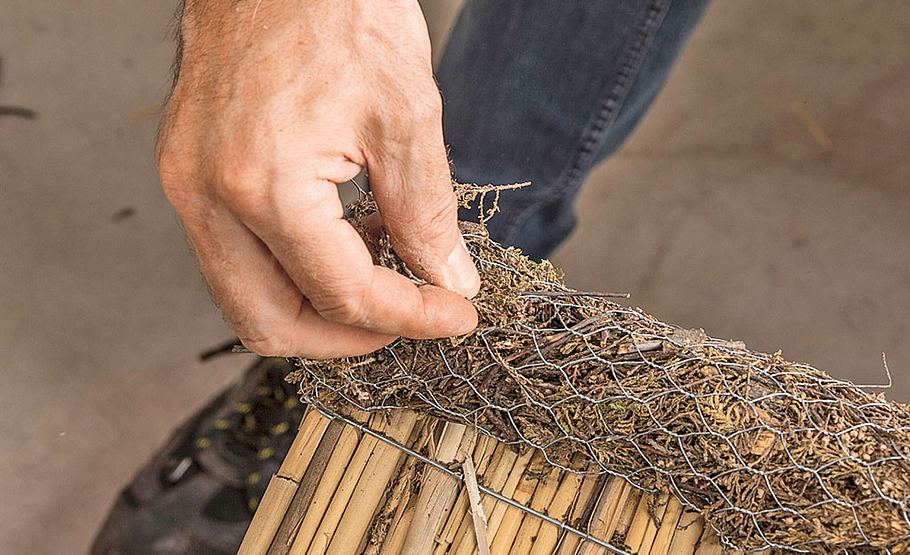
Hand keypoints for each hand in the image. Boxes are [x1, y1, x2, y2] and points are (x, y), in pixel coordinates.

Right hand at [156, 0, 479, 357]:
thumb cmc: (337, 9)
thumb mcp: (407, 115)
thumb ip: (427, 215)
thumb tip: (446, 281)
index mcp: (263, 185)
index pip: (343, 295)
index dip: (410, 318)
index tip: (455, 314)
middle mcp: (207, 196)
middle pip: (270, 325)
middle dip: (349, 339)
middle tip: (408, 318)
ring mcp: (188, 186)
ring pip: (246, 299)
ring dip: (316, 309)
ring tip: (381, 278)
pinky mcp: (188, 172)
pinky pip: (235, 257)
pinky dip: (291, 271)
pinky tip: (343, 243)